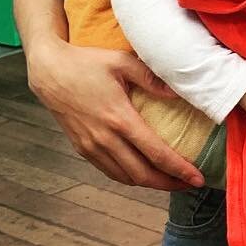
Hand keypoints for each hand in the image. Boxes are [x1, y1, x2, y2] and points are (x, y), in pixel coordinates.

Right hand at [27, 38, 203, 190]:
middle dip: (170, 184)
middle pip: (143, 175)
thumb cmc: (85, 63)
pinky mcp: (82, 149)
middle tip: (189, 184)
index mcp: (119, 118)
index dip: (179, 170)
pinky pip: (111, 172)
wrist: (48, 72)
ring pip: (126, 178)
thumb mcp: (121, 61)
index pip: (156, 154)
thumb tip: (178, 93)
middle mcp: (105, 138)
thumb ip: (152, 78)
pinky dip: (130, 177)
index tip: (197, 178)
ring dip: (150, 184)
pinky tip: (143, 171)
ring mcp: (91, 147)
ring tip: (170, 180)